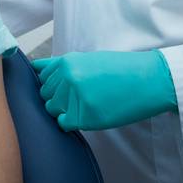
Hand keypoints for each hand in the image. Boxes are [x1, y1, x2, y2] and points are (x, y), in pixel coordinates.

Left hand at [31, 50, 177, 130]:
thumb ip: (59, 65)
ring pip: (53, 109)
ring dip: (64, 110)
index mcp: (67, 62)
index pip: (42, 78)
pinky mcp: (87, 116)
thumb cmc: (119, 69)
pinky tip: (87, 114)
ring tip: (85, 104)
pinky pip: (65, 123)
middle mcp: (68, 78)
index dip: (55, 85)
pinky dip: (71, 122)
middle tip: (81, 97)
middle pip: (46, 95)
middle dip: (58, 98)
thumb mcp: (87, 59)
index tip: (68, 87)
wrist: (148, 80)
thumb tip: (34, 66)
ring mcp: (77, 98)